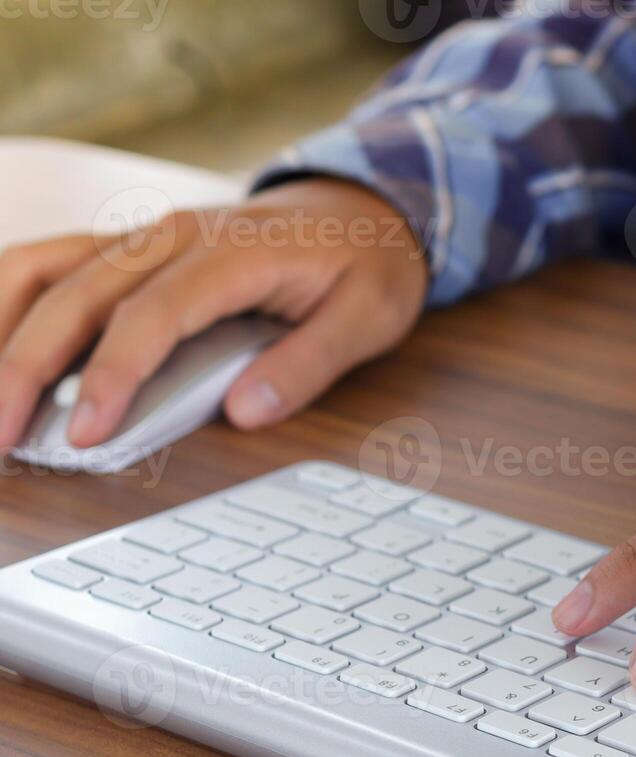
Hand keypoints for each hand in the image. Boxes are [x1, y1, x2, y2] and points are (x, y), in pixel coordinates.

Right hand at [0, 178, 428, 450]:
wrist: (362, 208)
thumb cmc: (364, 266)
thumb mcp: (368, 317)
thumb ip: (310, 364)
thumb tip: (247, 412)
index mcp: (230, 253)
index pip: (151, 315)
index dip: (111, 375)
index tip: (84, 432)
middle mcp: (171, 234)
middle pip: (76, 295)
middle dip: (26, 365)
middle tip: (0, 437)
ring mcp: (142, 236)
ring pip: (44, 268)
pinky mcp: (127, 247)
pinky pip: (50, 265)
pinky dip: (7, 302)